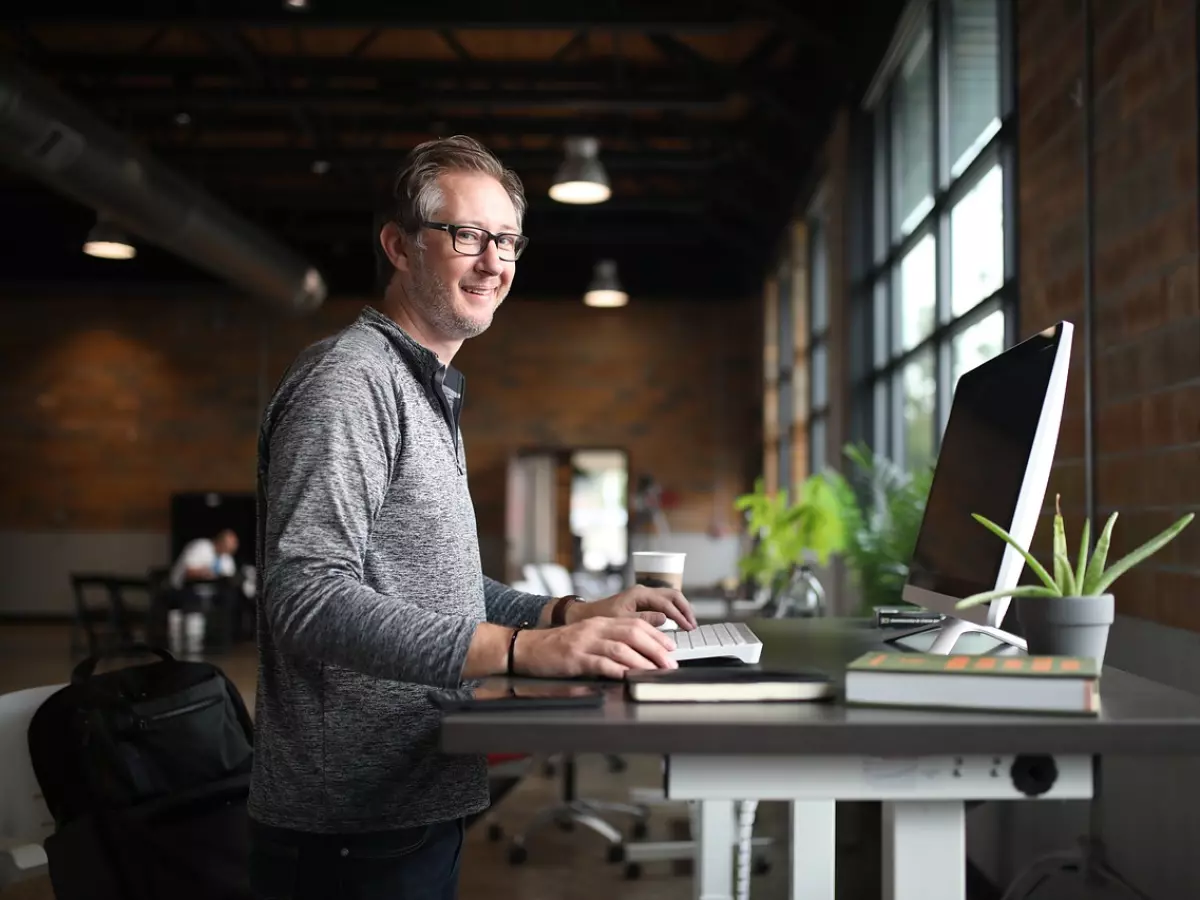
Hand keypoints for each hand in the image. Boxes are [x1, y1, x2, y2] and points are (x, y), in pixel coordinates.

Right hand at [514, 617, 678, 679]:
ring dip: (642, 661)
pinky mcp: (574, 658)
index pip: (635, 624)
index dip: (656, 636)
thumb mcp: (587, 637)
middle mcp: (595, 628)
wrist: (527, 647)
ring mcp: (584, 643)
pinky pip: (600, 663)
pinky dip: (617, 670)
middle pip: (633, 633)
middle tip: (670, 663)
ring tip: (655, 672)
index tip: (670, 649)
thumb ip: (609, 640)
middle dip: (655, 649)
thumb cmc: (557, 647)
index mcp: (600, 622)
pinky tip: (628, 677)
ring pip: (620, 648)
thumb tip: (638, 652)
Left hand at [570, 585, 697, 630]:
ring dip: (681, 609)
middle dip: (685, 609)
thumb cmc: (601, 617)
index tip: (688, 628)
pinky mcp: (643, 602)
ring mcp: (644, 596)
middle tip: (692, 625)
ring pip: (670, 598)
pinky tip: (677, 623)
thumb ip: (644, 620)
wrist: (586, 615)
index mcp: (639, 594)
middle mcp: (643, 592)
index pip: (666, 602)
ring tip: (688, 624)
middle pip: (673, 595)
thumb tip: (664, 619)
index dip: (679, 615)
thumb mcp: (622, 621)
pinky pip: (663, 603)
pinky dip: (673, 611)